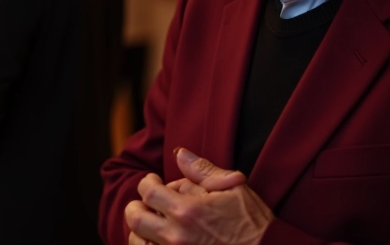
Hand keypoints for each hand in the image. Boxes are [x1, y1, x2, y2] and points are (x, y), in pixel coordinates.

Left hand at [125, 148, 271, 244]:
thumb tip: (179, 153)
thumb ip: (202, 170)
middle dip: (137, 207)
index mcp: (187, 211)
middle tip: (146, 203)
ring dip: (141, 231)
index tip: (153, 181)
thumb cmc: (253, 223)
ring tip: (153, 225)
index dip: (147, 182)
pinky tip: (159, 241)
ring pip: (139, 242)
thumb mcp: (233, 189)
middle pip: (136, 219)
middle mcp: (176, 236)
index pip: (148, 192)